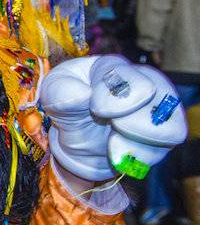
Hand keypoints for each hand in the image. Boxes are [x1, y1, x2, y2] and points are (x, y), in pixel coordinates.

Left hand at [40, 55, 186, 181]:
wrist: (76, 137)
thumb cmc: (67, 105)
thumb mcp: (54, 94)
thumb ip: (63, 91)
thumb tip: (83, 94)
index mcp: (113, 67)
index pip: (126, 73)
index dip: (115, 94)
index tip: (97, 109)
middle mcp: (143, 83)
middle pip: (159, 96)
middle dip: (133, 117)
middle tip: (114, 126)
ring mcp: (156, 111)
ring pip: (170, 127)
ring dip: (140, 140)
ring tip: (114, 144)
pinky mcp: (161, 136)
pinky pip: (162, 150)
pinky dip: (139, 157)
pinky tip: (118, 154)